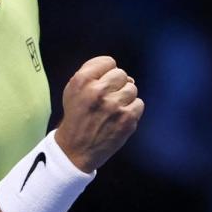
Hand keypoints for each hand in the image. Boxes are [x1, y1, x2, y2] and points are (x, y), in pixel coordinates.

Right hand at [55, 56, 143, 172]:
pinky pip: (139, 104)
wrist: (76, 149)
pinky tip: (120, 117)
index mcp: (82, 81)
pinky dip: (132, 110)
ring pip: (132, 88)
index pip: (108, 62)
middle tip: (107, 98)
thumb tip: (120, 73)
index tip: (102, 83)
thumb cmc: (76, 117)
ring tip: (113, 108)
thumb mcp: (72, 90)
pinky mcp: (127, 120)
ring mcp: (114, 106)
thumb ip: (91, 73)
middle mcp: (98, 91)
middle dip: (116, 84)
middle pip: (121, 74)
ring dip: (125, 97)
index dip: (106, 72)